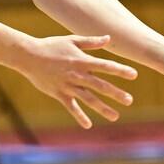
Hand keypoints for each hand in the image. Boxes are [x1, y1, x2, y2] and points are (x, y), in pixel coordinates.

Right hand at [15, 35, 137, 128]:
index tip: (134, 75)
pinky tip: (88, 125)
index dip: (120, 70)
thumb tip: (109, 38)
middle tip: (129, 100)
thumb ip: (91, 42)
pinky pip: (71, 107)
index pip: (105, 66)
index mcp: (82, 60)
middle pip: (100, 85)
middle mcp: (77, 74)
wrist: (28, 56)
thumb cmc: (51, 46)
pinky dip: (79, 116)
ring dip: (103, 108)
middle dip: (116, 93)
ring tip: (116, 116)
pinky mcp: (59, 94)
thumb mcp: (72, 40)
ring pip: (88, 99)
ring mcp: (68, 85)